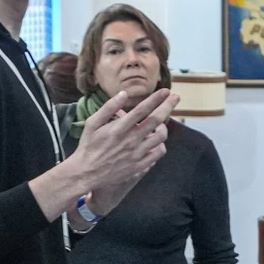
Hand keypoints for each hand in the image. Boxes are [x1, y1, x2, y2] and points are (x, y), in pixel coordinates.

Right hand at [31, 88, 179, 219]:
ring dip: (164, 126)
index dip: (156, 98)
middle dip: (168, 106)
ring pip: (161, 137)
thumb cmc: (88, 145)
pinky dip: (160, 144)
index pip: (143, 109)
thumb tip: (123, 94)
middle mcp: (131, 140)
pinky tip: (156, 140)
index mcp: (120, 128)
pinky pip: (158, 153)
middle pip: (156, 120)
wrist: (87, 172)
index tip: (166, 91)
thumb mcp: (92, 123)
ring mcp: (137, 153)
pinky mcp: (140, 165)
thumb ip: (108, 108)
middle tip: (176, 97)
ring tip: (161, 122)